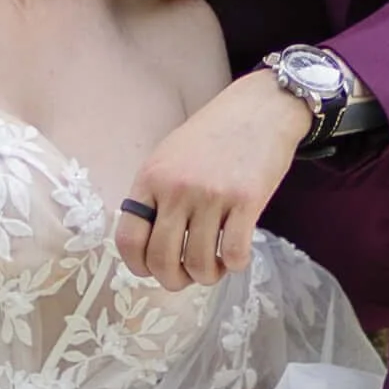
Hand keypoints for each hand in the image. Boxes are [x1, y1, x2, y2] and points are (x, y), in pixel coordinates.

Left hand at [116, 71, 313, 289]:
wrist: (260, 108)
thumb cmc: (213, 135)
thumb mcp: (170, 156)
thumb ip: (156, 195)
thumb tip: (147, 245)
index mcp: (151, 178)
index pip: (128, 238)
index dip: (138, 265)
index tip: (151, 270)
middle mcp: (177, 188)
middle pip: (162, 259)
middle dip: (174, 280)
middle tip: (186, 277)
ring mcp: (212, 195)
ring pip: (200, 264)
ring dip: (208, 275)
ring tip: (215, 265)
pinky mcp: (247, 200)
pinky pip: (235, 253)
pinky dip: (235, 264)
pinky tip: (236, 255)